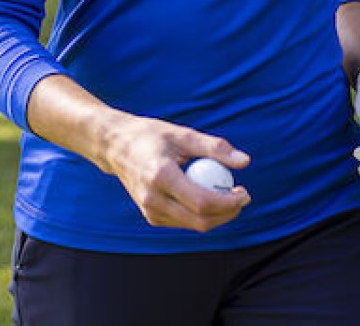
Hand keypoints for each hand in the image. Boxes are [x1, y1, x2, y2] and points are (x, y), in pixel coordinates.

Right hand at [101, 113, 250, 231]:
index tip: (244, 192)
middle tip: (241, 197)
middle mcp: (153, 198)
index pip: (203, 202)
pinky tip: (201, 194)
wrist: (114, 145)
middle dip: (227, 213)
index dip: (229, 202)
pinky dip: (198, 213)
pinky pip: (183, 222)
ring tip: (224, 193)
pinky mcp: (150, 215)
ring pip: (193, 225)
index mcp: (160, 176)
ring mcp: (149, 210)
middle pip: (201, 221)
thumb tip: (245, 161)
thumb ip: (214, 147)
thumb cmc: (149, 135)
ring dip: (216, 215)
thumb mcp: (181, 134)